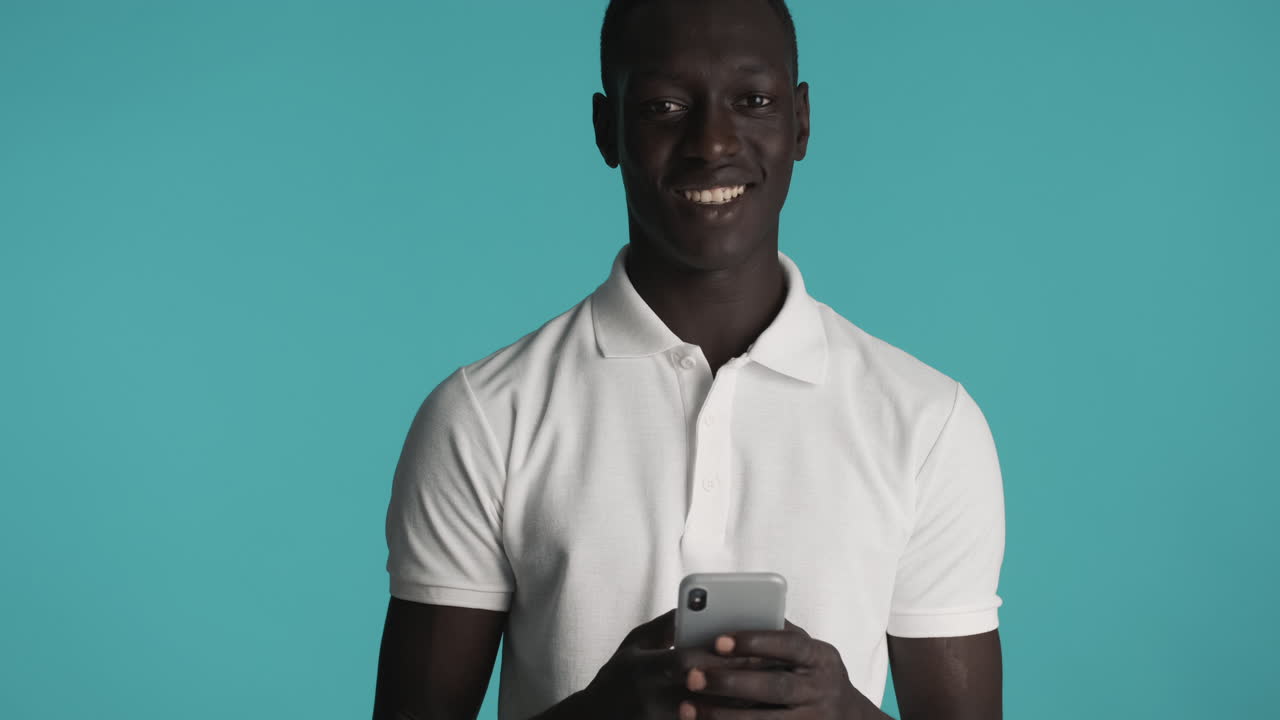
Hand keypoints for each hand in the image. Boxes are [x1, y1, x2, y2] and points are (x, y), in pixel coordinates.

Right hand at [580, 609, 793, 719]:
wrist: (595, 719)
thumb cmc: (617, 677)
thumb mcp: (634, 644)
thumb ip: (666, 625)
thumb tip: (700, 605)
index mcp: (641, 669)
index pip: (685, 660)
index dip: (716, 655)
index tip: (746, 646)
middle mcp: (650, 698)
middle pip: (704, 690)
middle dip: (738, 678)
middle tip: (770, 668)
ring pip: (708, 714)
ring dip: (738, 705)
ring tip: (767, 693)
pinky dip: (724, 718)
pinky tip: (745, 712)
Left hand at [677, 619, 880, 718]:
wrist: (847, 717)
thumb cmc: (812, 673)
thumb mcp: (807, 650)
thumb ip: (777, 633)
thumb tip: (730, 612)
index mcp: (821, 658)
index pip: (789, 645)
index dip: (754, 642)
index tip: (717, 640)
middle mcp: (821, 690)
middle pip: (774, 687)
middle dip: (730, 682)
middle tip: (692, 677)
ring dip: (722, 716)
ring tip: (687, 708)